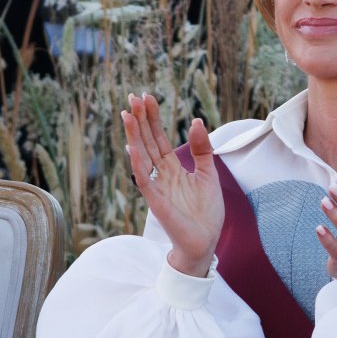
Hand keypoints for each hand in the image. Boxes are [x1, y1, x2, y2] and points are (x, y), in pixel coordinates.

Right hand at [122, 93, 222, 276]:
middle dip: (141, 120)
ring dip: (134, 135)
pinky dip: (138, 164)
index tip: (148, 97)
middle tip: (133, 96)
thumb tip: (196, 121)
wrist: (205, 241)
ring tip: (128, 114)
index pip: (158, 138)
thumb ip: (202, 149)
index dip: (153, 118)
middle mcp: (161, 175)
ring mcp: (157, 187)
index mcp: (172, 168)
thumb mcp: (208, 174)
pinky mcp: (156, 201)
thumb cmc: (206, 212)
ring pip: (142, 156)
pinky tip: (133, 148)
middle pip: (147, 142)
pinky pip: (144, 180)